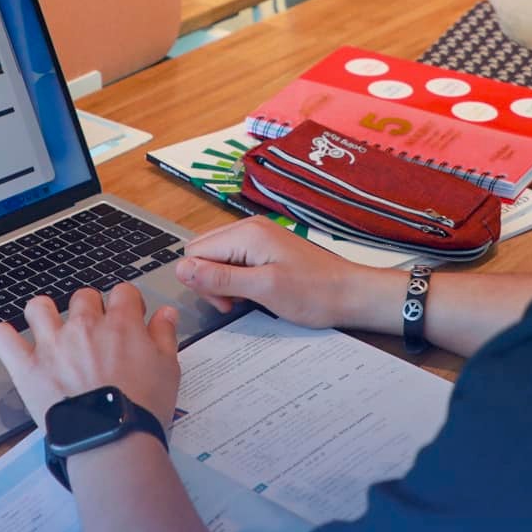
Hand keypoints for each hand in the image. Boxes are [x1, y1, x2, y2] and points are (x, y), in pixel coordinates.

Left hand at [0, 285, 180, 427]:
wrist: (112, 440)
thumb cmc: (141, 409)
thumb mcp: (168, 368)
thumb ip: (164, 335)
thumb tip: (165, 314)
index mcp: (121, 324)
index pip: (122, 292)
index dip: (126, 302)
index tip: (126, 315)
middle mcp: (84, 327)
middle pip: (82, 297)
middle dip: (88, 309)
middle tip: (92, 331)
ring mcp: (53, 345)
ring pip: (38, 308)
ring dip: (44, 313)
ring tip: (49, 327)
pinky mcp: (28, 368)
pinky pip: (3, 339)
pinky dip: (2, 337)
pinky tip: (8, 340)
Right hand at [175, 217, 401, 331]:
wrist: (349, 293)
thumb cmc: (313, 293)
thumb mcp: (263, 289)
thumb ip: (220, 277)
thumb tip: (181, 269)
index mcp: (246, 233)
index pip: (194, 251)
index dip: (201, 280)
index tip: (225, 302)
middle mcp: (248, 228)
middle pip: (203, 252)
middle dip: (210, 281)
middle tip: (234, 303)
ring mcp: (258, 237)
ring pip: (217, 258)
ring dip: (223, 283)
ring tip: (245, 300)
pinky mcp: (265, 249)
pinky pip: (234, 261)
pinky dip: (237, 280)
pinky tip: (253, 293)